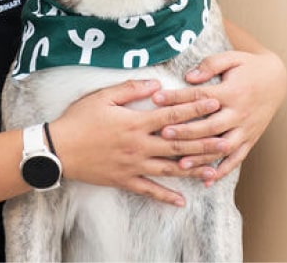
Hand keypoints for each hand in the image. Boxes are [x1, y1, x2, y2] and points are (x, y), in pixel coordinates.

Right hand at [49, 79, 227, 206]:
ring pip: (170, 169)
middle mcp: (139, 146)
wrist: (60, 149)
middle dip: (204, 141)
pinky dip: (166, 196)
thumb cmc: (79, 118)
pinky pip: (149, 190)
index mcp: (134, 122)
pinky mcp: (125, 180)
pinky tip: (182, 200)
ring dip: (194, 169)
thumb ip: (130, 90)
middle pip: (178, 144)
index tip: (213, 102)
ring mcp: (134, 165)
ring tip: (215, 168)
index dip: (193, 108)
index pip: (171, 115)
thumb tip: (156, 85)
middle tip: (226, 138)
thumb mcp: (102, 96)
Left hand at [153, 48, 286, 183]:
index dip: (177, 98)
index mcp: (232, 92)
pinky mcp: (251, 140)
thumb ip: (209, 66)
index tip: (156, 99)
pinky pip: (237, 159)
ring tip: (179, 164)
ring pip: (221, 148)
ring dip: (201, 157)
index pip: (199, 96)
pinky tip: (206, 179)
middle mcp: (239, 114)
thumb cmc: (248, 66)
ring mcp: (246, 129)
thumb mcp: (231, 58)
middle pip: (209, 126)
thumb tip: (188, 78)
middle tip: (162, 134)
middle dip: (185, 131)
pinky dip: (222, 171)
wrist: (277, 79)